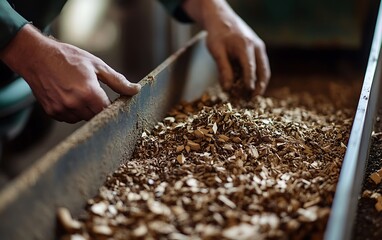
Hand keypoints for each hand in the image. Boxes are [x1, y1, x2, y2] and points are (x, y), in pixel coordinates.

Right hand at [1, 24, 140, 122]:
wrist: (36, 56)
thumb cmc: (68, 58)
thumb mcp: (97, 65)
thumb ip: (117, 81)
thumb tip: (136, 90)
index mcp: (89, 92)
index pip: (108, 111)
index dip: (112, 107)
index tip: (112, 101)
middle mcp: (75, 104)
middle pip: (96, 117)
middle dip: (98, 108)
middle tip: (93, 94)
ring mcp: (62, 109)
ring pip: (82, 118)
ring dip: (85, 110)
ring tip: (78, 92)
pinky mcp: (52, 112)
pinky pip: (69, 118)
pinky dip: (72, 111)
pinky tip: (68, 96)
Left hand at [183, 0, 270, 94]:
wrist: (222, 17)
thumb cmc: (217, 34)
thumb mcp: (216, 51)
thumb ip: (223, 70)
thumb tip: (228, 89)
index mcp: (245, 46)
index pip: (250, 69)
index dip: (249, 84)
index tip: (246, 96)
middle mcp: (256, 47)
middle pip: (263, 71)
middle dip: (259, 87)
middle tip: (253, 100)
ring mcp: (259, 47)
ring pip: (264, 69)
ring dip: (260, 83)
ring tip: (252, 96)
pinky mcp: (258, 49)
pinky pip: (261, 65)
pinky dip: (257, 76)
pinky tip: (250, 85)